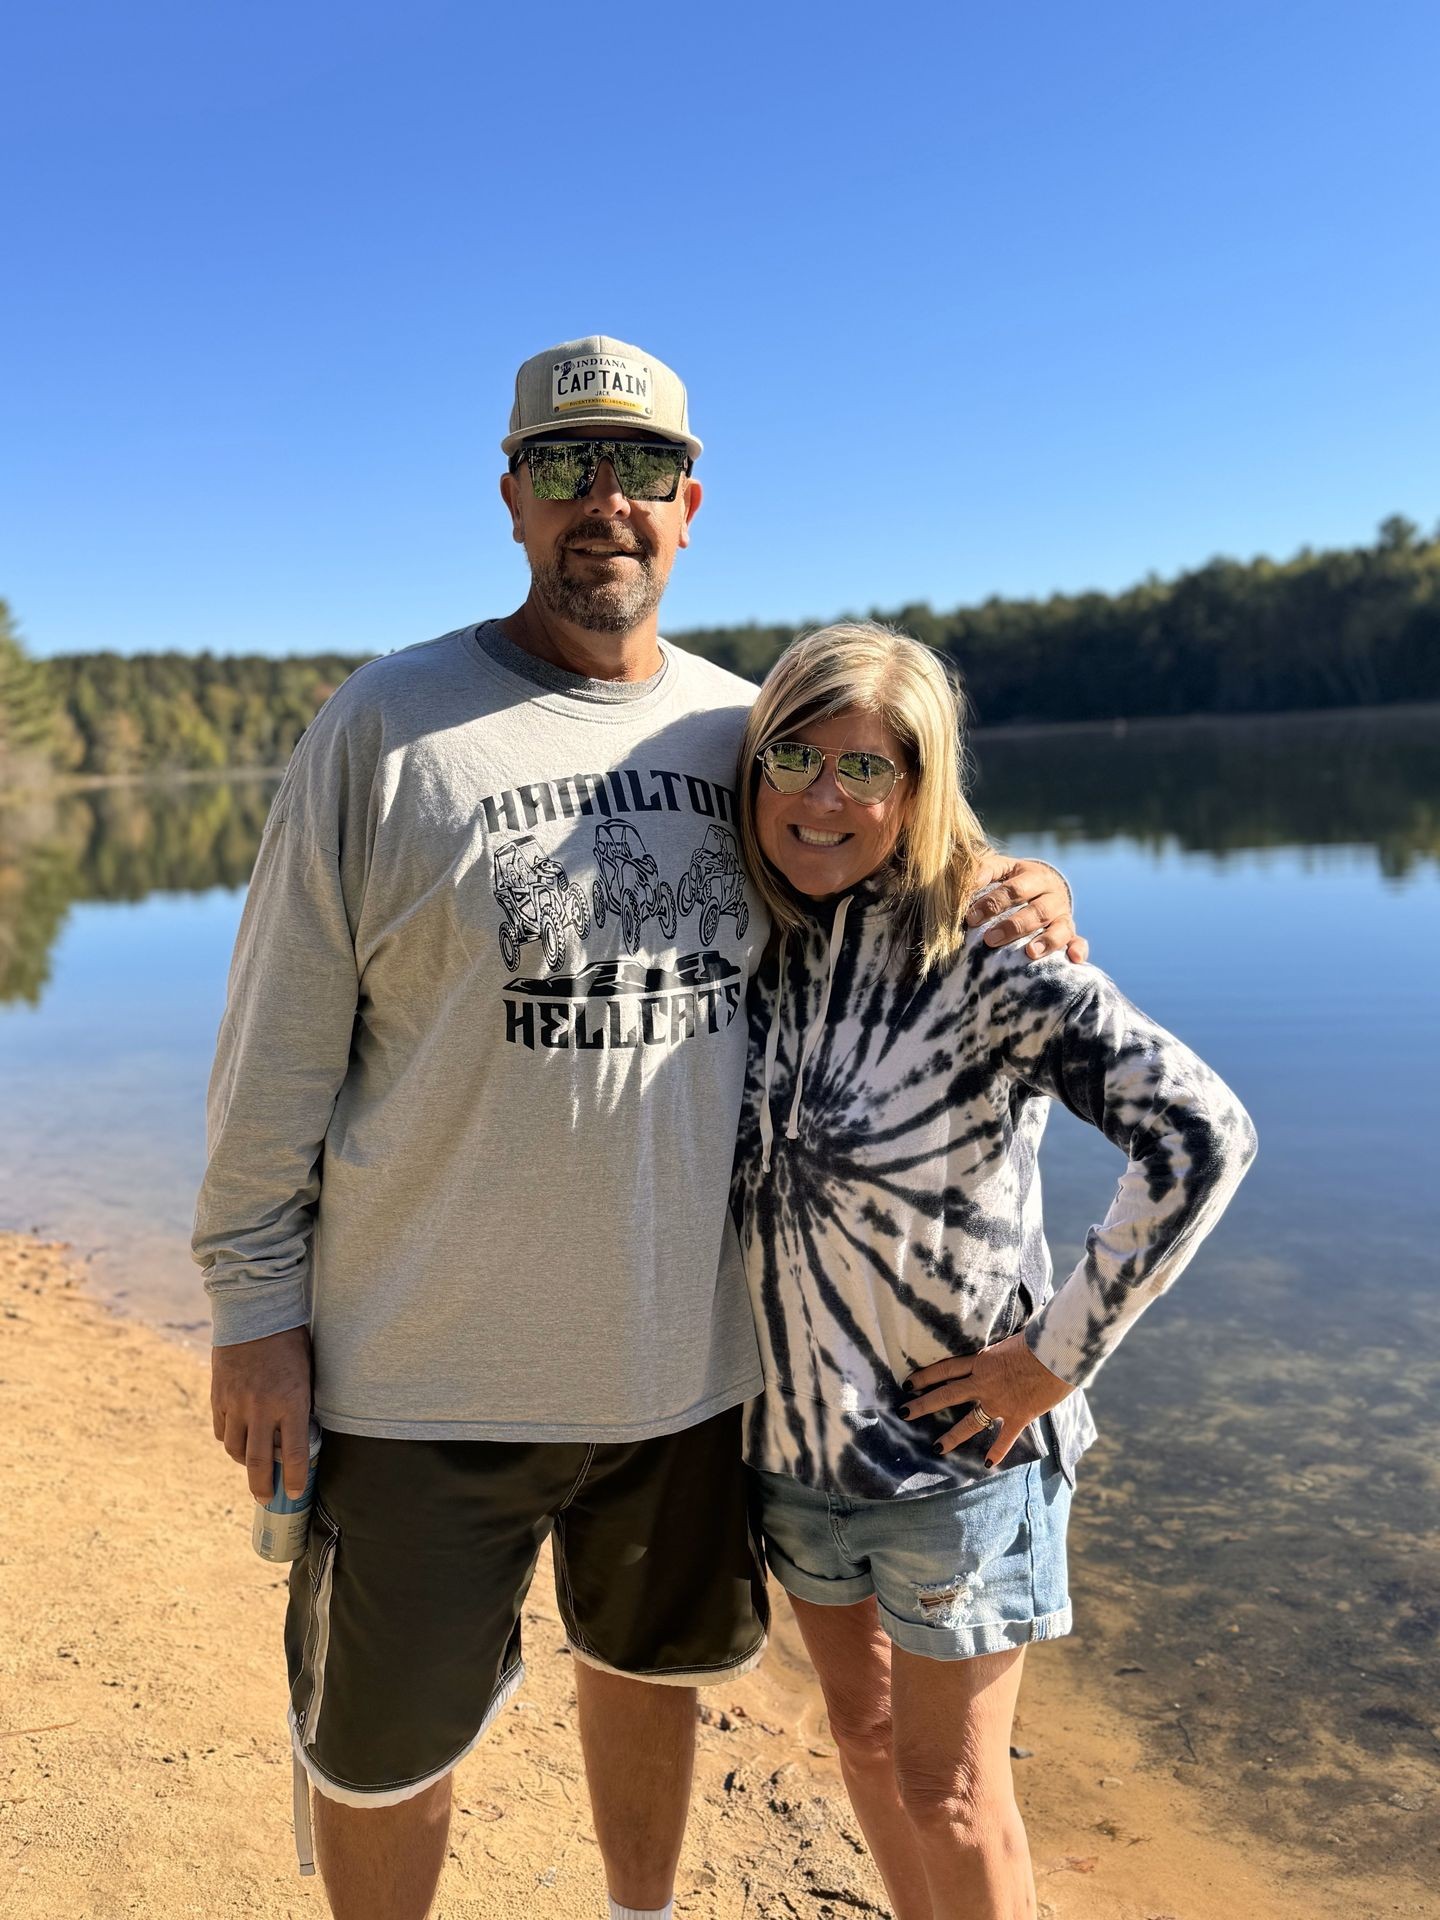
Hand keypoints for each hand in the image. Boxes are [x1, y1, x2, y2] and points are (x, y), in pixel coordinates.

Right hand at [211, 1325, 313, 1500]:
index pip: (294, 1453)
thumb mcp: (307, 1372)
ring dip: (245, 1464)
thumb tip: (299, 1435)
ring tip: (254, 1468)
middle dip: (263, 1487)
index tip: (295, 1493)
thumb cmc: (291, 1339)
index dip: (294, 1478)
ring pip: (236, 1450)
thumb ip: (301, 1404)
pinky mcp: (219, 1396)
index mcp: (291, 1401)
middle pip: (259, 1462)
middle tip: (267, 1498)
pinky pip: (222, 1431)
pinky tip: (240, 1440)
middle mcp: (262, 1408)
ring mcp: (236, 1403)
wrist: (254, 1311)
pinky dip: (231, 1441)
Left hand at [903, 1331, 1071, 1467]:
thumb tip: (1001, 1337)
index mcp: (981, 1360)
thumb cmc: (1038, 1337)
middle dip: (923, 1405)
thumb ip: (1000, 1344)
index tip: (908, 1383)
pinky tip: (987, 1464)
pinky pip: (1004, 1438)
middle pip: (946, 1395)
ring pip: (969, 1422)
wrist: (1058, 1352)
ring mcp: (999, 1401)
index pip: (945, 1369)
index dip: (925, 1376)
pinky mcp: (1018, 1415)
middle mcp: (983, 1383)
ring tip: (937, 1448)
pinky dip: (997, 1452)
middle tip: (904, 1413)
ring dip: (952, 1436)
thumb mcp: (1011, 1337)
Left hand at [967, 855, 1087, 962]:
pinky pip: (1078, 941)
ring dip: (1046, 941)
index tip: (971, 918)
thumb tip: (967, 883)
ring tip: (1030, 953)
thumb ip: (984, 871)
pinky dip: (1079, 949)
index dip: (993, 903)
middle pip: (1037, 911)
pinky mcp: (1070, 932)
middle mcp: (1053, 896)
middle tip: (990, 939)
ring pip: (1060, 928)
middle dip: (1013, 926)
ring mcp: (1063, 915)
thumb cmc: (1013, 879)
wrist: (1043, 883)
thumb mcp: (1001, 869)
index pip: (1014, 889)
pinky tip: (1074, 959)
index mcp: (1034, 876)